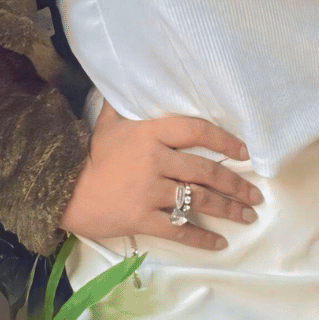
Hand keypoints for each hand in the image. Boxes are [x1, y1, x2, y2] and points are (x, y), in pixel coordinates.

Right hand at [58, 98, 265, 250]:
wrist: (63, 189)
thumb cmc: (91, 154)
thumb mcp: (109, 121)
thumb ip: (128, 103)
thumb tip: (137, 76)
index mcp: (150, 133)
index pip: (197, 131)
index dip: (225, 140)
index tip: (245, 152)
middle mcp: (155, 160)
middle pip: (205, 171)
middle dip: (236, 184)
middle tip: (256, 194)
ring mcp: (149, 191)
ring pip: (198, 200)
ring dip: (228, 209)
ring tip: (248, 216)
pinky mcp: (142, 218)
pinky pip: (179, 229)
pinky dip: (202, 238)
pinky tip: (220, 244)